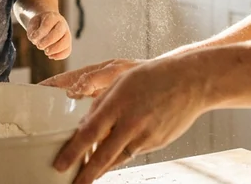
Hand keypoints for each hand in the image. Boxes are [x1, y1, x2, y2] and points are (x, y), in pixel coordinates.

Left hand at [26, 11, 71, 59]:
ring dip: (56, 49)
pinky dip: (60, 55)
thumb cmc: (39, 24)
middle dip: (48, 41)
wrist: (46, 23)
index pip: (49, 23)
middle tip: (39, 46)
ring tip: (46, 52)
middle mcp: (62, 24)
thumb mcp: (33, 25)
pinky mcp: (67, 43)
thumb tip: (36, 40)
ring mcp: (66, 34)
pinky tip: (51, 56)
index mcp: (52, 17)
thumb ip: (32, 31)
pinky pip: (68, 50)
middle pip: (59, 32)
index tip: (33, 38)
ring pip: (66, 42)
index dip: (41, 32)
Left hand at [53, 57, 206, 183]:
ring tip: (88, 177)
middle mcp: (131, 123)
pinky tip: (112, 158)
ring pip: (118, 158)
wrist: (190, 82)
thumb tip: (85, 126)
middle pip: (103, 156)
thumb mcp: (120, 82)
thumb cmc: (153, 77)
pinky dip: (121, 156)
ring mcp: (146, 136)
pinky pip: (133, 153)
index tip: (60, 165)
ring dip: (102, 169)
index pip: (89, 134)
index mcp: (118, 104)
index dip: (72, 152)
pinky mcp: (157, 143)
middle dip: (85, 174)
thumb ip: (101, 104)